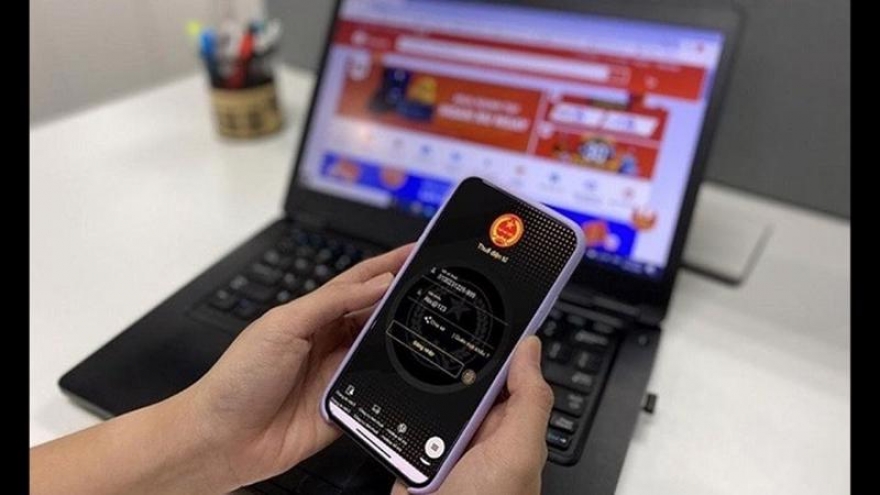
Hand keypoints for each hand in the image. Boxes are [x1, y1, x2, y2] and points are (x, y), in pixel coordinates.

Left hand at [177, 244, 412, 490]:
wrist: (223, 439)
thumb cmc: (238, 379)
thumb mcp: (284, 325)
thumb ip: (333, 302)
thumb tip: (378, 283)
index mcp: (314, 315)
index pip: (360, 283)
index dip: (389, 265)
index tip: (418, 251)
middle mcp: (330, 342)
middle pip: (378, 314)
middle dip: (404, 299)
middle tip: (433, 286)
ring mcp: (339, 374)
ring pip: (384, 351)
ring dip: (402, 340)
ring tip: (428, 323)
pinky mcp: (347, 407)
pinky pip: (380, 392)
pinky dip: (396, 383)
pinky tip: (410, 373)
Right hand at [391, 336, 552, 494]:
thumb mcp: (518, 453)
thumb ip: (529, 401)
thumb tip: (531, 347)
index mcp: (508, 427)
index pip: (505, 371)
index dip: (497, 342)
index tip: (482, 310)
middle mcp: (475, 433)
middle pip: (460, 379)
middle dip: (447, 361)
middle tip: (433, 333)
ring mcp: (440, 444)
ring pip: (425, 397)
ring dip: (414, 386)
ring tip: (404, 368)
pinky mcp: (409, 454)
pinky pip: (397, 420)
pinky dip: (388, 410)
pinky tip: (384, 398)